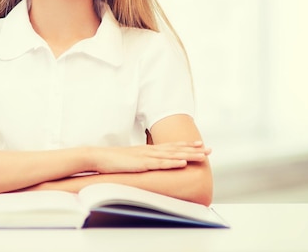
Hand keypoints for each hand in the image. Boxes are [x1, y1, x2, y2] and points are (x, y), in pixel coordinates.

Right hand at [89, 141, 210, 173]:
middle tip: (209, 149)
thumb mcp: (130, 160)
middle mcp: (149, 151)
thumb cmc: (112, 160)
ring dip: (188, 154)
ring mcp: (146, 156)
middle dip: (193, 149)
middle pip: (175, 149)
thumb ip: (140, 161)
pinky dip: (172, 162)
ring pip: (172, 155)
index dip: (186, 145)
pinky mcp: (141, 163)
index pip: (170, 146)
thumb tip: (148, 165)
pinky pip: (159, 163)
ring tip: (202, 155)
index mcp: (147, 150)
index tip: (199, 144)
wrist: (98, 157)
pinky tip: (182, 162)